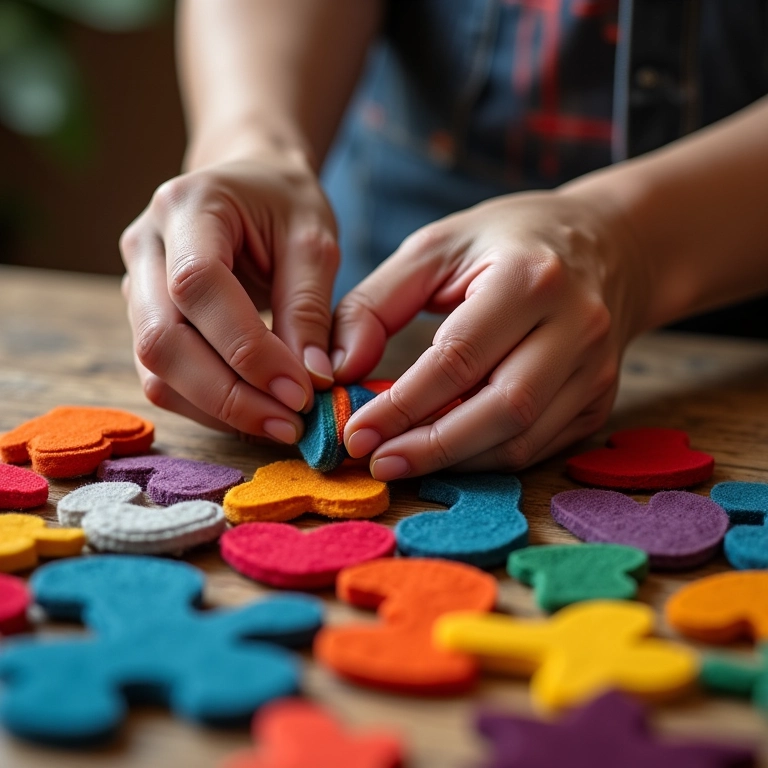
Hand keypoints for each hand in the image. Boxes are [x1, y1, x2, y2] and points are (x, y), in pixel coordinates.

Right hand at [120, 151, 338, 443]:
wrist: (247, 185)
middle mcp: (145, 246)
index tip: (301, 391)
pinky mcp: (144, 320)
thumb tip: (314, 381)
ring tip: (280, 425)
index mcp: (187, 207)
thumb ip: (310, 308)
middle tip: (292, 424)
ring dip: (219, 410)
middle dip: (229, 395)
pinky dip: (209, 406)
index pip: (199, 287)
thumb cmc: (283, 204)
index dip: (248, 349)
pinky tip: (255, 413)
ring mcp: (136, 286)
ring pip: (156, 369)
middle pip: (162, 339)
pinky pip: (163, 378)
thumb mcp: (313, 240)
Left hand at [332, 189, 647, 477]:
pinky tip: (448, 452)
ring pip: (523, 439)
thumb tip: (337, 371)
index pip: (459, 358)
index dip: (402, 405)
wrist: (608, 245)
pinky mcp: (601, 399)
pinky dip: (488, 458)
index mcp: (529, 277)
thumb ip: (375, 304)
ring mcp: (596, 368)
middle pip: (502, 409)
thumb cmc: (509, 241)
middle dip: (431, 447)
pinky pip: (540, 445)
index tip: (355, 434)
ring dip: (457, 461)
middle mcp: (576, 325)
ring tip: (403, 461)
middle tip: (377, 462)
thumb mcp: (434, 249)